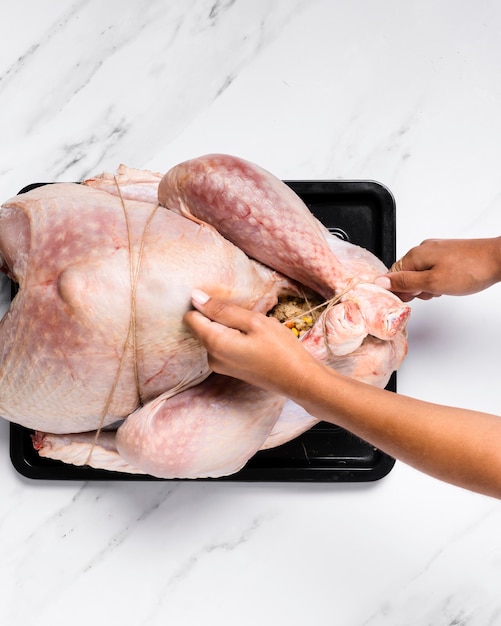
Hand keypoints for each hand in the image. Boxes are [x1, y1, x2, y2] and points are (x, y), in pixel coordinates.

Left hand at [183, 289, 318, 395]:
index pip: (191, 317)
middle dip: (220, 316)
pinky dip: (235, 337)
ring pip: (215, 334)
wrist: (299, 380)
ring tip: (254, 329)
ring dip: (230, 327)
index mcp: (214, 343)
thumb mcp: (254, 322)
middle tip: (247, 316)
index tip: (228, 304)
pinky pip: (224, 345)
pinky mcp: (229, 368)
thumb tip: (194, 297)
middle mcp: (211, 357)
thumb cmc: (281, 349)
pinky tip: (255, 339)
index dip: (205, 305)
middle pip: (203, 326)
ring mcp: (220, 365)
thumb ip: (222, 310)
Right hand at [375, 237, 500, 300]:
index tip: (412, 298)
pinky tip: (448, 284)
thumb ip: (405, 283)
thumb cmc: (469, 270)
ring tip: (442, 289)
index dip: (400, 291)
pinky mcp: (447, 254)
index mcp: (415, 254)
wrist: (499, 259)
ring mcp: (436, 250)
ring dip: (427, 286)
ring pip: (420, 274)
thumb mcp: (432, 282)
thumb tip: (380, 281)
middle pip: (405, 274)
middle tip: (431, 293)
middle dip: (415, 289)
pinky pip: (432, 270)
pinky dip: (437, 280)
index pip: (392, 275)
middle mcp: (423, 249)